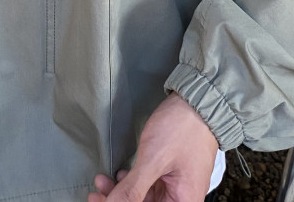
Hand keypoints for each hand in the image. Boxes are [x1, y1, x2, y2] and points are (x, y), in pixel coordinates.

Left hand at [89, 93, 217, 201]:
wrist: (197, 102)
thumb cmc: (182, 129)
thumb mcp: (153, 160)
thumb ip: (132, 189)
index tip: (101, 201)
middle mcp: (181, 198)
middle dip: (119, 200)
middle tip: (96, 194)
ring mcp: (176, 185)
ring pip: (144, 197)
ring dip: (123, 191)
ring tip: (102, 182)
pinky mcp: (170, 172)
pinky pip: (149, 184)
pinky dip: (133, 181)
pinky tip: (120, 175)